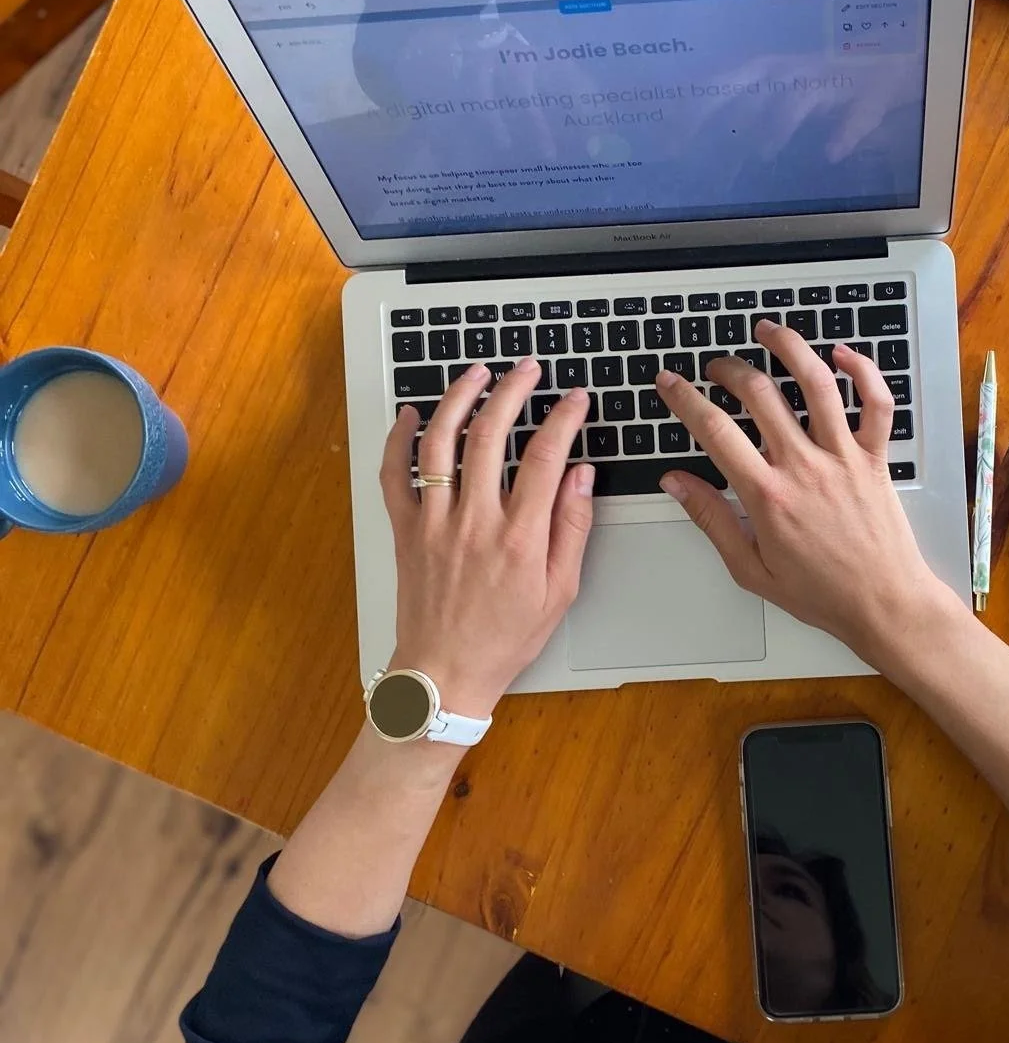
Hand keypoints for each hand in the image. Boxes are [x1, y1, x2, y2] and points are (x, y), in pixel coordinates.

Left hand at [380, 360, 594, 718]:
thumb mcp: (560, 591)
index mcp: (519, 538)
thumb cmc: (504, 638)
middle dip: (512, 391)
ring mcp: (433, 523)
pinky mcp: (404, 530)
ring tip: (477, 373)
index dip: (563, 419)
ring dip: (459, 398)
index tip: (575, 399)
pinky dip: (399, 438)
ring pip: (440, 443)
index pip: (544, 458)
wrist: (443, 673)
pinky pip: (394, 474)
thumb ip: (572, 528)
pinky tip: (413, 412)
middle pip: (489, 435)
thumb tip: (580, 475)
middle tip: (527, 368)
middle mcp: (473, 522)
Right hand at [655, 321, 963, 663]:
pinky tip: (841, 354)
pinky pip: (876, 403)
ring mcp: (843, 457)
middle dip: (728, 369)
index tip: (670, 383)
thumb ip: (711, 519)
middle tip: (716, 367)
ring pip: (816, 384)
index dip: (684, 398)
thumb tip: (676, 482)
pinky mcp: (875, 458)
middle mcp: (804, 467)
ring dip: (789, 347)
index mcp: (767, 496)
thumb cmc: (822, 594)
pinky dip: (863, 371)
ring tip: (768, 331)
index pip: (715, 431)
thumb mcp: (750, 568)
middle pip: (760, 394)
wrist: (884, 604)